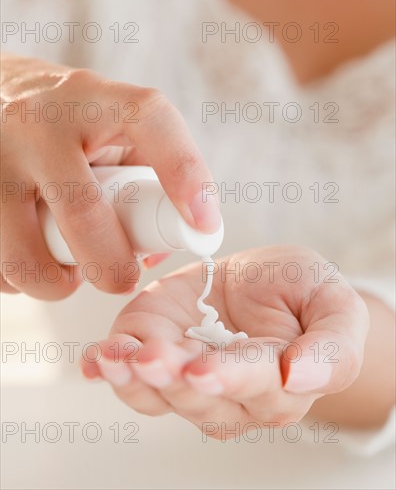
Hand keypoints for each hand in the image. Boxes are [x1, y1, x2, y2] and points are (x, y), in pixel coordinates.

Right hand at [1, 53, 220, 298]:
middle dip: (112, 267)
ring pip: (25, 257)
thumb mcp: (114, 128)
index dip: (184, 172)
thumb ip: (147, 177)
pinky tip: (30, 254)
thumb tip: (156, 250)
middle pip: (84, 213)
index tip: (203, 224)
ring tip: (69, 272)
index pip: (147, 119)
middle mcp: (38, 123)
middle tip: (123, 278)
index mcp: (93, 98)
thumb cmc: (72, 124)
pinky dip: (18, 277)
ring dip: (56, 283)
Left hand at [82, 245, 368, 438]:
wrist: (262, 282)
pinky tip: (96, 359)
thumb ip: (333, 347)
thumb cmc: (301, 292)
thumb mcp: (335, 305)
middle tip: (151, 358)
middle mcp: (231, 394)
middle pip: (199, 397)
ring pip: (160, 395)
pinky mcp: (158, 356)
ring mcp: (189, 378)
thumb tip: (300, 380)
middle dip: (172, 380)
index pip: (255, 386)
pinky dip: (110, 368)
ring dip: (133, 380)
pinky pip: (131, 377)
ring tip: (113, 359)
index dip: (229, 378)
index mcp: (280, 384)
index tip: (202, 369)